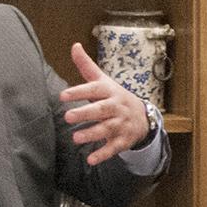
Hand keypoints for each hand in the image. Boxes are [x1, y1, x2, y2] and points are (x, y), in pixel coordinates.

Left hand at [61, 42, 151, 164]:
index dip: (80, 92)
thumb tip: (74, 45)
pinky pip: (113, 148)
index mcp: (109, 91)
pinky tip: (91, 160)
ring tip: (76, 138)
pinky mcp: (123, 140)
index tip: (63, 95)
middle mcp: (116, 107)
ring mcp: (121, 124)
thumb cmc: (115, 97)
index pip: (94, 89)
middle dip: (86, 113)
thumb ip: (86, 66)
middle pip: (101, 109)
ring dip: (92, 134)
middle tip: (68, 117)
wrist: (143, 116)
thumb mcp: (103, 81)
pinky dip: (103, 154)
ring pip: (107, 129)